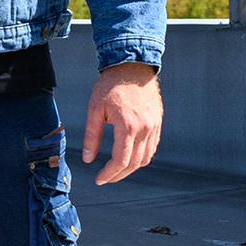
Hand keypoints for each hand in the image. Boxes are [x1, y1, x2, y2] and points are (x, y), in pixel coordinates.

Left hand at [81, 62, 162, 185]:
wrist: (132, 65)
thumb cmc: (111, 85)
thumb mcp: (94, 109)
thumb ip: (91, 136)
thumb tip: (88, 159)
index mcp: (128, 126)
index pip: (121, 161)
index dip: (109, 174)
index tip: (99, 179)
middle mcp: (145, 128)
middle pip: (134, 164)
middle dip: (119, 175)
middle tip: (105, 178)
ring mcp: (154, 126)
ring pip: (146, 158)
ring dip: (131, 168)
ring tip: (116, 170)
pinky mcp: (157, 123)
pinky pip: (152, 147)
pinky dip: (141, 157)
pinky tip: (129, 157)